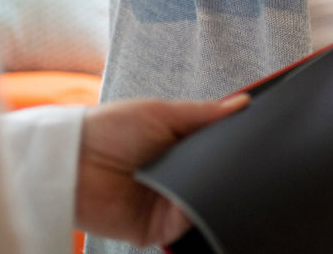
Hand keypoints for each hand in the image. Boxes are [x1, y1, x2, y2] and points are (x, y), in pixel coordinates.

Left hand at [75, 93, 249, 245]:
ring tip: (227, 176)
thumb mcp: (161, 112)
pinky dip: (199, 211)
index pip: (216, 148)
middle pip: (215, 176)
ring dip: (215, 190)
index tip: (259, 135)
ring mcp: (170, 203)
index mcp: (178, 146)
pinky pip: (190, 223)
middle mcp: (177, 176)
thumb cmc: (111, 128)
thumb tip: (243, 103)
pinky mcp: (160, 229)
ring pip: (207, 201)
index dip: (234, 143)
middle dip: (229, 169)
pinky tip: (203, 196)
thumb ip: (202, 114)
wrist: (73, 162)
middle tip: (252, 159)